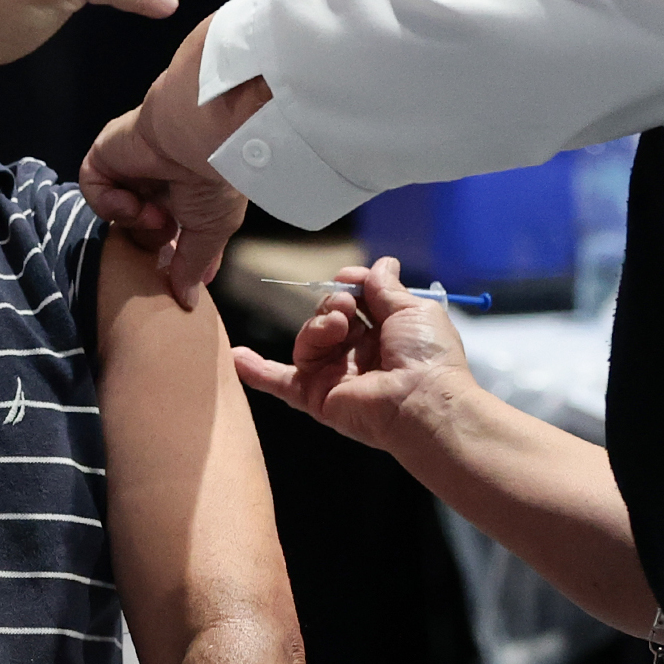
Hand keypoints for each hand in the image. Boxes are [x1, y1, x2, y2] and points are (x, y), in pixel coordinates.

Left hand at [78, 20, 255, 306]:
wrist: (199, 137)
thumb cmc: (216, 179)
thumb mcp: (212, 232)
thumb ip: (193, 266)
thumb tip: (188, 301)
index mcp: (187, 192)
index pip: (171, 231)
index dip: (173, 254)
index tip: (180, 275)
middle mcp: (157, 179)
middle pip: (138, 226)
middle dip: (150, 238)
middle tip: (166, 233)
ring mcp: (129, 166)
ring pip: (115, 212)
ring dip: (134, 221)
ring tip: (155, 213)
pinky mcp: (104, 155)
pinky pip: (92, 189)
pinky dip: (108, 203)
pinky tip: (133, 199)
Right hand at [230, 257, 473, 455]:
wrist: (422, 400)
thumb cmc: (427, 355)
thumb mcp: (413, 309)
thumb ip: (387, 287)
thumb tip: (382, 263)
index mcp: (385, 334)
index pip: (355, 302)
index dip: (350, 286)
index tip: (350, 278)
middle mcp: (358, 355)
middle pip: (327, 318)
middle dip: (334, 304)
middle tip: (347, 306)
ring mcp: (335, 376)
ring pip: (308, 339)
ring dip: (318, 325)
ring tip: (337, 325)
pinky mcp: (317, 396)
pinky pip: (281, 382)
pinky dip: (257, 371)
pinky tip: (236, 356)